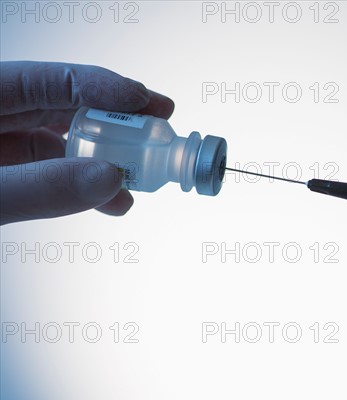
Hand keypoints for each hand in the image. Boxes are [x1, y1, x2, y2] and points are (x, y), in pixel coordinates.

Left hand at [0, 61, 174, 224]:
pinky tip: (110, 199)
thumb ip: (40, 186)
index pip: (51, 79)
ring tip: (140, 176)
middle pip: (65, 106)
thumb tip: (109, 178)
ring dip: (105, 160)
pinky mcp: (6, 172)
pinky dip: (83, 186)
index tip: (146, 102)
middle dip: (116, 119)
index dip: (104, 87)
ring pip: (62, 143)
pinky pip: (50, 173)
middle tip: (159, 127)